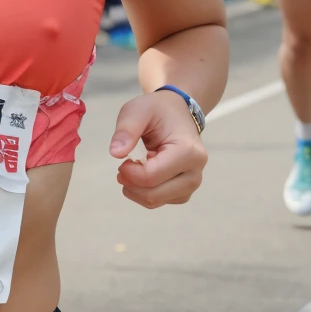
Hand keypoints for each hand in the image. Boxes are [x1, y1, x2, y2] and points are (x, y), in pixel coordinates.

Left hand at [109, 89, 207, 207]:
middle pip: (154, 195)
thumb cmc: (158, 110)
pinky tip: (144, 173)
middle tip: (123, 166)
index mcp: (189, 152)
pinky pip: (159, 201)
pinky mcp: (184, 191)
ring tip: (134, 168)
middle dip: (131, 184)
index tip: (122, 160)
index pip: (151, 177)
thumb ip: (126, 129)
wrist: (178, 113)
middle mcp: (195, 173)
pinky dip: (143, 192)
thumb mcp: (138, 110)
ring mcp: (192, 185)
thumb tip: (115, 153)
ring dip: (136, 189)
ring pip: (155, 201)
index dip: (129, 172)